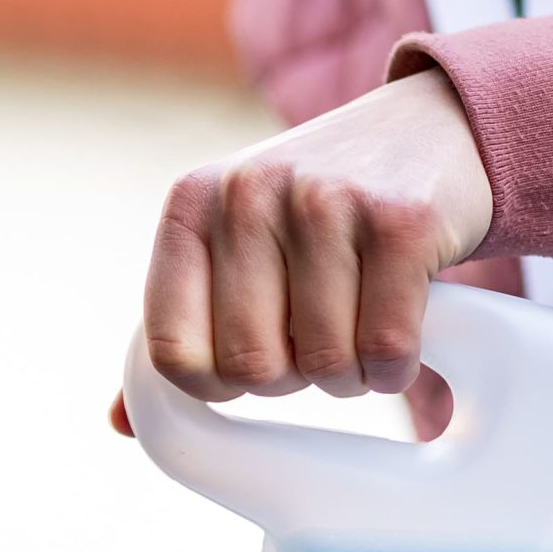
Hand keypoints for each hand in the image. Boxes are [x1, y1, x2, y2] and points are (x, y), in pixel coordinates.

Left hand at [112, 69, 490, 433]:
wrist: (433, 129)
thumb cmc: (319, 209)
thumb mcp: (234, 240)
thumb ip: (181, 321)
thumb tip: (119, 422)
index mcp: (192, 204)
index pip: (171, 351)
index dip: (216, 384)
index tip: (254, 360)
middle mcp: (248, 193)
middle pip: (251, 369)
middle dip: (292, 379)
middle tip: (318, 340)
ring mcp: (326, 200)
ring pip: (324, 366)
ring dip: (351, 376)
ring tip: (361, 328)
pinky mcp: (402, 221)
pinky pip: (386, 350)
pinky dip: (395, 368)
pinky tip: (401, 332)